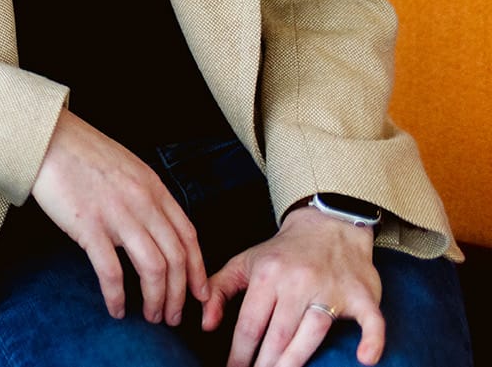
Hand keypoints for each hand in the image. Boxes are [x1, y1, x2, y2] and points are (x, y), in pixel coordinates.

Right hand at [29, 109, 209, 325]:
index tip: (199, 294)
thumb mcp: (128, 166)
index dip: (197, 271)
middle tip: (174, 316)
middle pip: (175, 259)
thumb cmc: (82, 151)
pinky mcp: (89, 227)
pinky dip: (118, 296)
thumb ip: (146, 194)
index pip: (188, 237)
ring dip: (156, 300)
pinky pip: (112, 272)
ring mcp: (117, 215)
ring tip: (151, 316)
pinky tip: (117, 308)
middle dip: (179, 295)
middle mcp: (142, 203)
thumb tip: (156, 226)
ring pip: (153, 269)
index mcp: (154, 188)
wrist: (47, 139)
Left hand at [202, 208, 383, 366]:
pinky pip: (370, 320)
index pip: (250, 323)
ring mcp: (331, 289)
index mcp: (267, 275)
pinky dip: (371, 339)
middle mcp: (297, 282)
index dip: (240, 352)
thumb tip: (206, 325)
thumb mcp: (244, 262)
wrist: (327, 224)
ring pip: (313, 332)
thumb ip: (218, 289)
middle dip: (265, 363)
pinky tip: (365, 359)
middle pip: (279, 334)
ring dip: (296, 361)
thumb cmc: (282, 252)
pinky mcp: (362, 295)